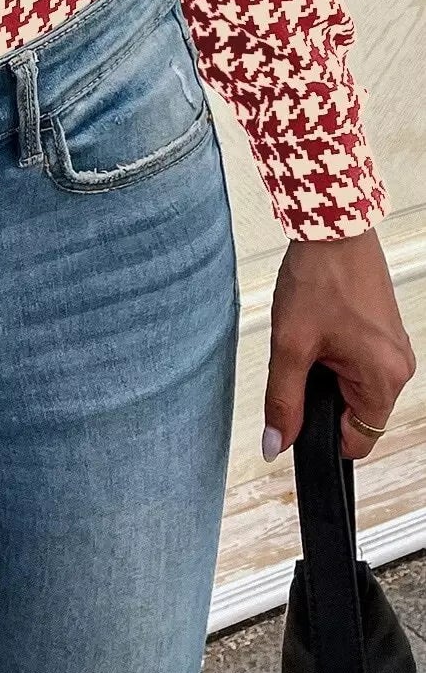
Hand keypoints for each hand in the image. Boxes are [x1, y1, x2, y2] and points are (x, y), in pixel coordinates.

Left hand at [264, 228, 415, 461]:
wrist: (332, 228)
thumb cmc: (319, 276)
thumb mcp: (290, 345)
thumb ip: (282, 400)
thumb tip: (275, 444)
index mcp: (385, 379)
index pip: (358, 441)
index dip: (321, 434)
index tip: (296, 413)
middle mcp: (399, 368)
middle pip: (356, 414)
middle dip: (322, 396)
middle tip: (300, 358)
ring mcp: (394, 350)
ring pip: (354, 388)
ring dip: (326, 374)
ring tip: (309, 338)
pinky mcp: (384, 335)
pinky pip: (358, 365)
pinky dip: (335, 357)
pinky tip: (320, 329)